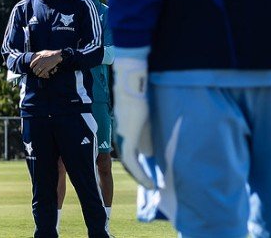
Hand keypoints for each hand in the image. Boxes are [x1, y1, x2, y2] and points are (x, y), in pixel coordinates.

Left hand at [30, 50, 61, 77]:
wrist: (56, 55)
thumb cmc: (50, 53)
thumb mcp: (43, 52)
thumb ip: (38, 54)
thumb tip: (34, 55)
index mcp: (39, 58)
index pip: (33, 63)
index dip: (31, 66)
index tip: (31, 67)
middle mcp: (41, 62)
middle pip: (35, 68)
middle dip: (34, 71)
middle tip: (34, 71)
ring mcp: (44, 65)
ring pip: (38, 71)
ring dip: (37, 73)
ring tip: (36, 74)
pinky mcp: (48, 68)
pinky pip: (42, 72)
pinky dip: (40, 74)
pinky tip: (40, 75)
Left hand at [113, 57, 154, 188]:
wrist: (131, 84)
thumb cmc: (139, 97)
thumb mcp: (145, 118)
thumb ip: (146, 133)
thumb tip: (149, 150)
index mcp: (121, 130)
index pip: (127, 152)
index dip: (136, 164)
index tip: (146, 173)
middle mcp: (119, 136)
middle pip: (127, 160)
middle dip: (138, 173)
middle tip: (150, 184)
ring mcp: (121, 138)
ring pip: (129, 164)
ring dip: (140, 176)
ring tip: (152, 186)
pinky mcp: (126, 139)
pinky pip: (132, 163)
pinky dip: (140, 174)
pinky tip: (150, 182)